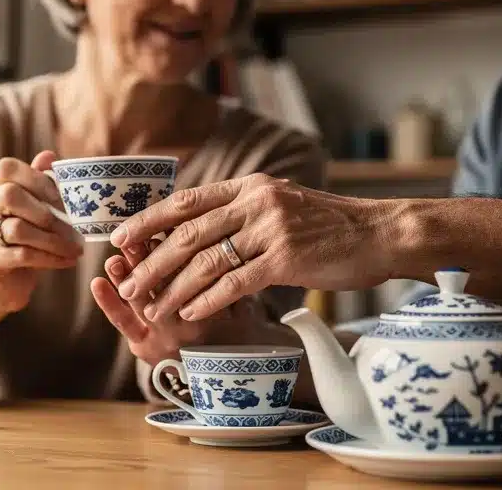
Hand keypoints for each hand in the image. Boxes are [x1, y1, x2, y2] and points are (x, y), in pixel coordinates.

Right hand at [0, 151, 83, 312]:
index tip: (63, 197)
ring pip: (17, 229)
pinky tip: (68, 261)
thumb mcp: (34, 212)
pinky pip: (21, 255)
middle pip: (8, 196)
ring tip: (76, 248)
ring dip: (54, 239)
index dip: (37, 178)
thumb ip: (39, 184)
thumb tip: (48, 155)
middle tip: (72, 227)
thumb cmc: (25, 241)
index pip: (6, 169)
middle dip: (46, 211)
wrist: (5, 283)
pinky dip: (50, 258)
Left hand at [91, 239, 257, 366]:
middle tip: (135, 239)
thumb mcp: (240, 308)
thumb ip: (229, 280)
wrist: (215, 378)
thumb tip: (220, 242)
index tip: (167, 230)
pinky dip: (108, 302)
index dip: (179, 253)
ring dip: (126, 276)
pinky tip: (98, 282)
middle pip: (164, 284)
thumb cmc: (230, 334)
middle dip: (147, 259)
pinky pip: (123, 322)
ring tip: (115, 258)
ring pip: (141, 301)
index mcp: (212, 307)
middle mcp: (186, 322)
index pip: (194, 274)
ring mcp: (161, 334)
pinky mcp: (142, 344)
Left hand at [109, 174, 391, 321]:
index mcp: (251, 186)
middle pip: (187, 233)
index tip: (119, 238)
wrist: (381, 233)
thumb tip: (202, 228)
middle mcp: (256, 202)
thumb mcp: (283, 205)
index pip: (187, 201)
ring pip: (206, 261)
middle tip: (126, 283)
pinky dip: (208, 300)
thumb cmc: (331, 226)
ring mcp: (271, 229)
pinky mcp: (286, 259)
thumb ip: (245, 212)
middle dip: (151, 262)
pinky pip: (235, 282)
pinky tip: (190, 314)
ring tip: (151, 309)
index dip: (148, 220)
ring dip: (173, 289)